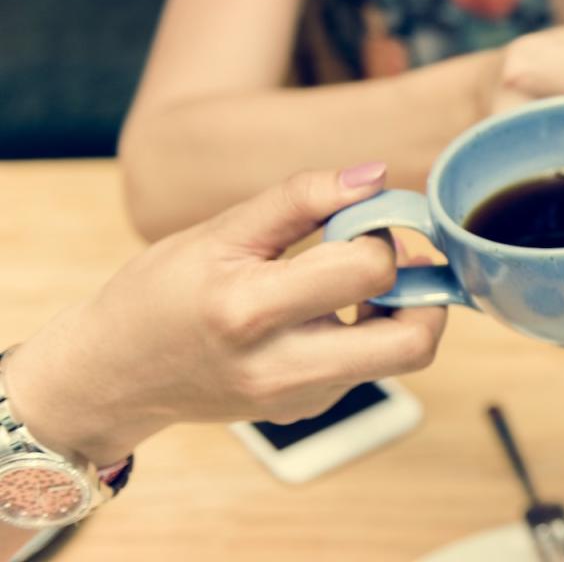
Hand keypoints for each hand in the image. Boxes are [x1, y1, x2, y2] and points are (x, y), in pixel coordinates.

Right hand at [3, 165, 446, 466]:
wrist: (114, 374)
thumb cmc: (161, 292)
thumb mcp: (218, 232)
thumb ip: (300, 199)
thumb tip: (374, 176)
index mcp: (251, 311)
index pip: (369, 269)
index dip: (383, 234)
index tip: (367, 218)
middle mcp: (281, 367)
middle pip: (413, 342)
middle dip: (425, 293)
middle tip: (399, 261)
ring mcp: (299, 399)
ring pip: (400, 357)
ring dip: (398, 312)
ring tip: (355, 281)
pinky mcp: (307, 411)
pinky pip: (366, 369)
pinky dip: (364, 335)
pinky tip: (321, 314)